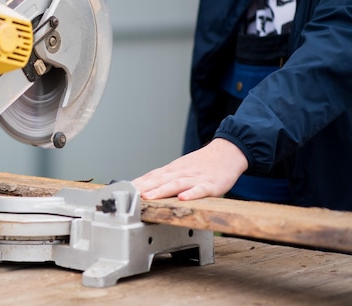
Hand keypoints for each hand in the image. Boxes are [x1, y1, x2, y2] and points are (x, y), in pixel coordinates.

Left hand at [132, 138, 247, 200]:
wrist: (226, 152)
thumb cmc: (201, 164)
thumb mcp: (180, 168)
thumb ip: (163, 178)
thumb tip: (143, 186)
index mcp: (173, 170)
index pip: (152, 176)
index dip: (138, 184)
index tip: (124, 191)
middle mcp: (181, 173)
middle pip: (160, 180)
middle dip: (145, 188)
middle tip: (132, 195)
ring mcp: (195, 179)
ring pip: (176, 184)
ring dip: (162, 191)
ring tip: (150, 197)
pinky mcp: (211, 185)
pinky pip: (200, 190)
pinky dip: (191, 194)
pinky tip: (183, 198)